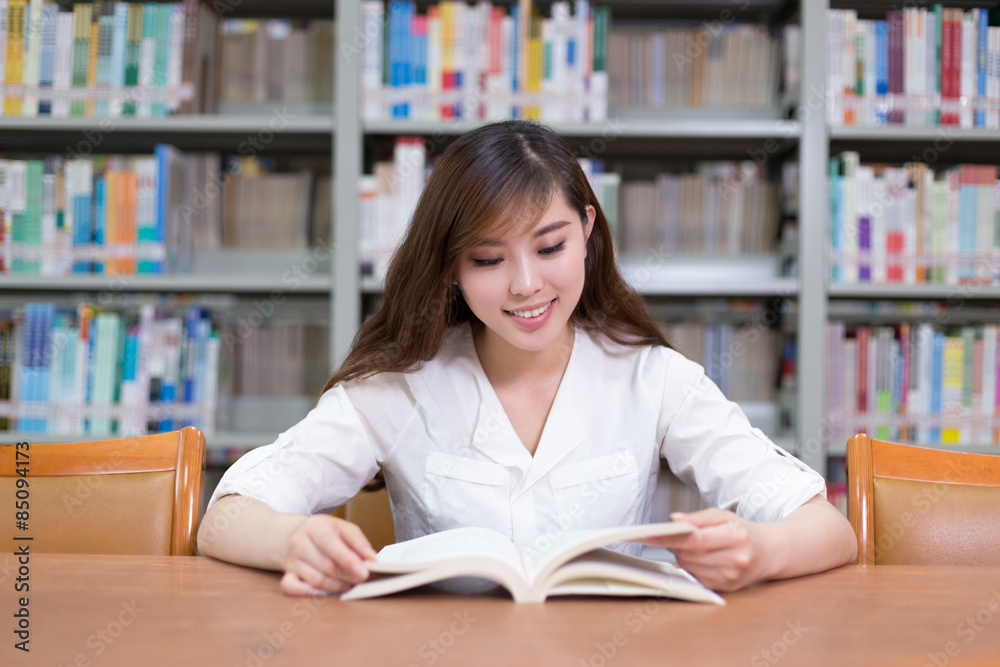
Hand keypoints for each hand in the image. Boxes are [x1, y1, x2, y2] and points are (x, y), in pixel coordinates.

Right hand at [280, 515, 377, 595]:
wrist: (297, 534)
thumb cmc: (326, 532)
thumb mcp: (343, 528)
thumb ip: (358, 542)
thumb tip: (372, 559)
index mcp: (316, 526)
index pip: (330, 544)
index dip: (348, 560)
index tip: (364, 572)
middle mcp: (300, 542)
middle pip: (326, 565)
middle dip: (348, 576)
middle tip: (362, 579)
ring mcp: (292, 559)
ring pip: (316, 580)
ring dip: (337, 586)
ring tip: (349, 584)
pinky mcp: (288, 574)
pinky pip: (292, 587)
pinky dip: (308, 593)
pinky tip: (323, 593)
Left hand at [647, 508, 769, 591]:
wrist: (769, 553)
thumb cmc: (743, 531)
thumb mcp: (724, 516)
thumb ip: (698, 518)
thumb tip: (675, 519)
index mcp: (736, 536)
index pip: (695, 539)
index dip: (671, 538)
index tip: (652, 535)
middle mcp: (735, 559)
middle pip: (691, 555)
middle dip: (674, 546)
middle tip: (665, 538)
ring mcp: (731, 577)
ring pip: (691, 568)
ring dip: (681, 557)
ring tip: (683, 547)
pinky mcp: (726, 588)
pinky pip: (697, 578)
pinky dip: (690, 568)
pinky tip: (694, 559)